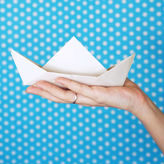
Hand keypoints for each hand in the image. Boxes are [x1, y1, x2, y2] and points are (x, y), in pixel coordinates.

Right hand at [25, 75, 148, 117]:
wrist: (135, 97)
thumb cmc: (117, 86)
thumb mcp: (100, 78)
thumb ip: (88, 73)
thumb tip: (79, 64)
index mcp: (82, 95)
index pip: (61, 94)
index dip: (47, 92)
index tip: (33, 86)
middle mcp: (83, 99)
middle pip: (59, 96)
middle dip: (42, 92)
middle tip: (27, 87)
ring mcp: (89, 97)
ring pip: (65, 94)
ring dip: (50, 89)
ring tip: (36, 83)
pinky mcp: (97, 94)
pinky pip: (80, 88)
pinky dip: (68, 83)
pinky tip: (58, 78)